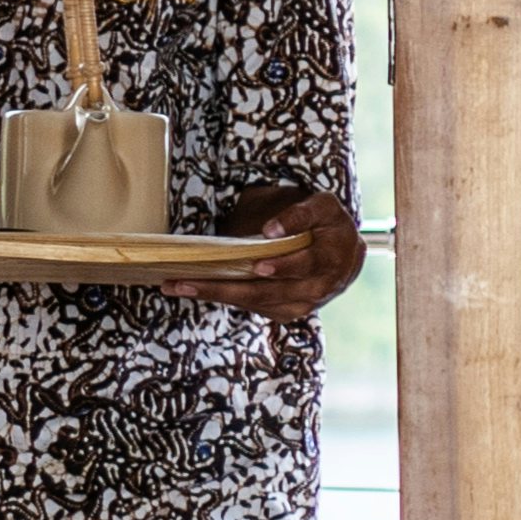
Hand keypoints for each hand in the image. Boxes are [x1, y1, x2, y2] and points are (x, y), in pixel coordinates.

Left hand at [194, 189, 365, 323]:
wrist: (344, 252)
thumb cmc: (325, 223)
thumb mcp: (321, 207)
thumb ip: (300, 214)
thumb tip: (271, 231)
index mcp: (331, 256)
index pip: (304, 261)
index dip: (282, 263)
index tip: (256, 263)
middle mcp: (320, 286)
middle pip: (267, 290)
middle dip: (223, 287)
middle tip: (185, 281)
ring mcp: (304, 304)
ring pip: (255, 301)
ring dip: (215, 295)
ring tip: (176, 286)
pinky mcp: (289, 312)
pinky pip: (255, 306)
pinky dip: (226, 298)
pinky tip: (196, 290)